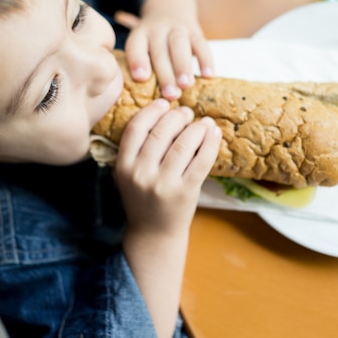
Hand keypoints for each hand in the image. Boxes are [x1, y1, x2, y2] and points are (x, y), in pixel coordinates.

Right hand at [114, 99, 220, 236]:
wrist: (153, 233)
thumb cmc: (143, 199)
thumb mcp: (128, 174)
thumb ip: (136, 149)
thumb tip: (162, 113)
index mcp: (124, 166)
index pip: (136, 129)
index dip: (151, 112)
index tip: (164, 103)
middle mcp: (141, 174)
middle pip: (160, 133)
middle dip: (176, 117)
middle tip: (186, 112)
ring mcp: (163, 184)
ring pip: (183, 145)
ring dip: (196, 128)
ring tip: (203, 122)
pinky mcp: (185, 192)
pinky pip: (201, 161)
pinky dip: (210, 144)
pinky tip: (214, 134)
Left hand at [118, 10, 213, 100]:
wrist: (169, 9)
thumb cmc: (151, 41)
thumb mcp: (140, 45)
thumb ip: (140, 64)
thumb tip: (143, 97)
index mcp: (140, 35)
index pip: (136, 46)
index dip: (138, 60)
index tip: (141, 78)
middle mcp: (157, 29)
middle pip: (160, 51)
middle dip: (165, 74)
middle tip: (170, 95)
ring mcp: (177, 29)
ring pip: (180, 45)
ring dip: (183, 66)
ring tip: (186, 85)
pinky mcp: (195, 31)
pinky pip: (201, 44)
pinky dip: (206, 60)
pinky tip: (208, 76)